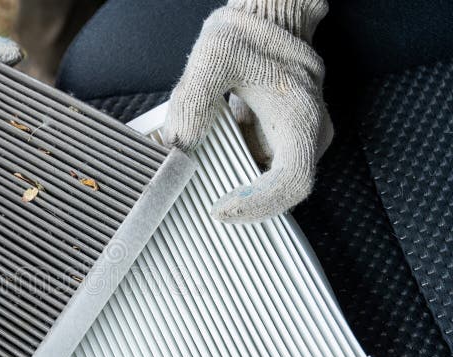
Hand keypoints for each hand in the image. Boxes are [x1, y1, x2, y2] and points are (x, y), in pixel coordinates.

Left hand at [164, 0, 332, 222]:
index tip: (221, 208)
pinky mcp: (278, 138)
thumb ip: (194, 99)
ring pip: (267, 182)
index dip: (257, 205)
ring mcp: (295, 139)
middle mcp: (307, 135)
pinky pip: (256, 167)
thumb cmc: (251, 32)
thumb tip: (179, 143)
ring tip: (196, 186)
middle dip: (240, 204)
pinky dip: (230, 170)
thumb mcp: (215, 55)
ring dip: (233, 188)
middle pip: (280, 192)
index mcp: (300, 118)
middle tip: (199, 205)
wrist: (270, 17)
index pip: (291, 182)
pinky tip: (202, 163)